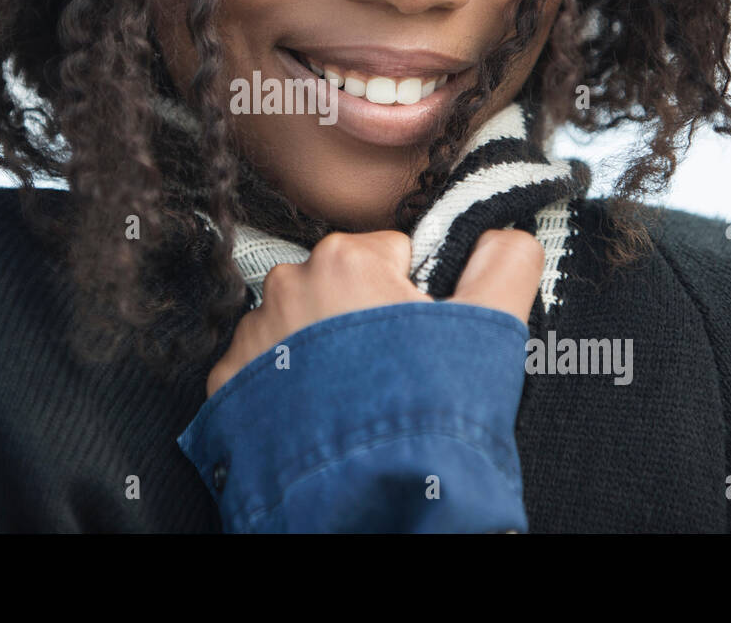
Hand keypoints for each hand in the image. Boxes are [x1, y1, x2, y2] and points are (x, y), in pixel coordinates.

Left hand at [206, 228, 542, 397]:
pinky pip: (266, 366)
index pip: (391, 254)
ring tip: (352, 401)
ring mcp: (251, 334)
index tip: (415, 340)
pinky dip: (289, 386)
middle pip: (342, 285)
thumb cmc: (426, 413)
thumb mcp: (487, 329)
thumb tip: (503, 233)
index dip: (412, 298)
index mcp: (345, 257)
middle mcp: (286, 284)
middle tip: (388, 375)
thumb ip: (504, 262)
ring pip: (302, 324)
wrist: (369, 498)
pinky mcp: (226, 382)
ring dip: (323, 352)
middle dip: (366, 320)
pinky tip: (319, 415)